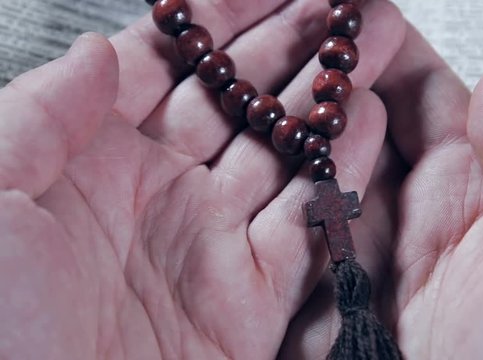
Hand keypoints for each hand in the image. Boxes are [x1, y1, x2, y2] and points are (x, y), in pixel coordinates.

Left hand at [0, 0, 405, 357]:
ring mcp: (209, 243)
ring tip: (370, 44)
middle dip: (293, 47)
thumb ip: (39, 116)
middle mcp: (159, 194)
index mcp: (92, 160)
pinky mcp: (250, 301)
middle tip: (341, 6)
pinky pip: (307, 224)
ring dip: (328, 98)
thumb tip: (96, 51)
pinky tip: (367, 121)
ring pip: (284, 153)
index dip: (225, 19)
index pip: (171, 65)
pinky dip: (342, 171)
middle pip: (241, 101)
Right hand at [280, 26, 482, 358]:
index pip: (427, 99)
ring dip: (290, 140)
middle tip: (288, 40)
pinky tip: (245, 175)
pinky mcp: (334, 315)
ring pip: (320, 182)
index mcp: (482, 196)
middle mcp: (421, 226)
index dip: (390, 51)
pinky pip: (294, 250)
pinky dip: (270, 213)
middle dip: (327, 84)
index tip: (352, 13)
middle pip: (363, 133)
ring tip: (254, 92)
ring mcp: (371, 268)